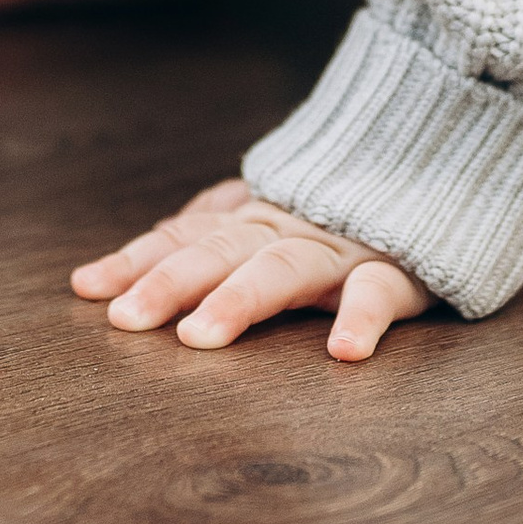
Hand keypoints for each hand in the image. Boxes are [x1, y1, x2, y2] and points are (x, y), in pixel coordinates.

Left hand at [72, 178, 429, 361]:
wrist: (435, 171)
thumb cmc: (337, 212)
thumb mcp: (266, 217)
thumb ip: (208, 230)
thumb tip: (129, 254)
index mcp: (252, 220)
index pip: (184, 237)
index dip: (135, 261)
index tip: (87, 288)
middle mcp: (284, 229)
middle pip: (218, 251)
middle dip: (168, 282)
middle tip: (126, 318)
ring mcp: (338, 247)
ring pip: (282, 268)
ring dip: (239, 299)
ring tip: (199, 337)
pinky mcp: (398, 268)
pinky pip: (378, 292)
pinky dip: (361, 318)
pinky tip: (344, 352)